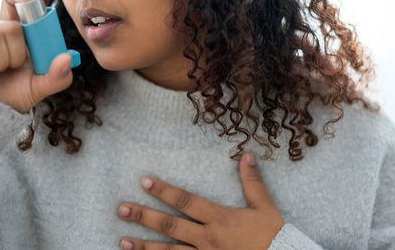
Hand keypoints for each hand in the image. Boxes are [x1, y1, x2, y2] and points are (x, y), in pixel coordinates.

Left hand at [116, 151, 284, 249]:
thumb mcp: (264, 206)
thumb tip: (246, 154)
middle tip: (121, 209)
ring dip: (144, 247)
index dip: (164, 190)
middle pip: (169, 226)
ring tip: (122, 242)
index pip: (185, 201)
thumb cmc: (273, 235)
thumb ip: (252, 181)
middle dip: (143, 217)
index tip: (144, 181)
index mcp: (220, 218)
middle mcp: (207, 238)